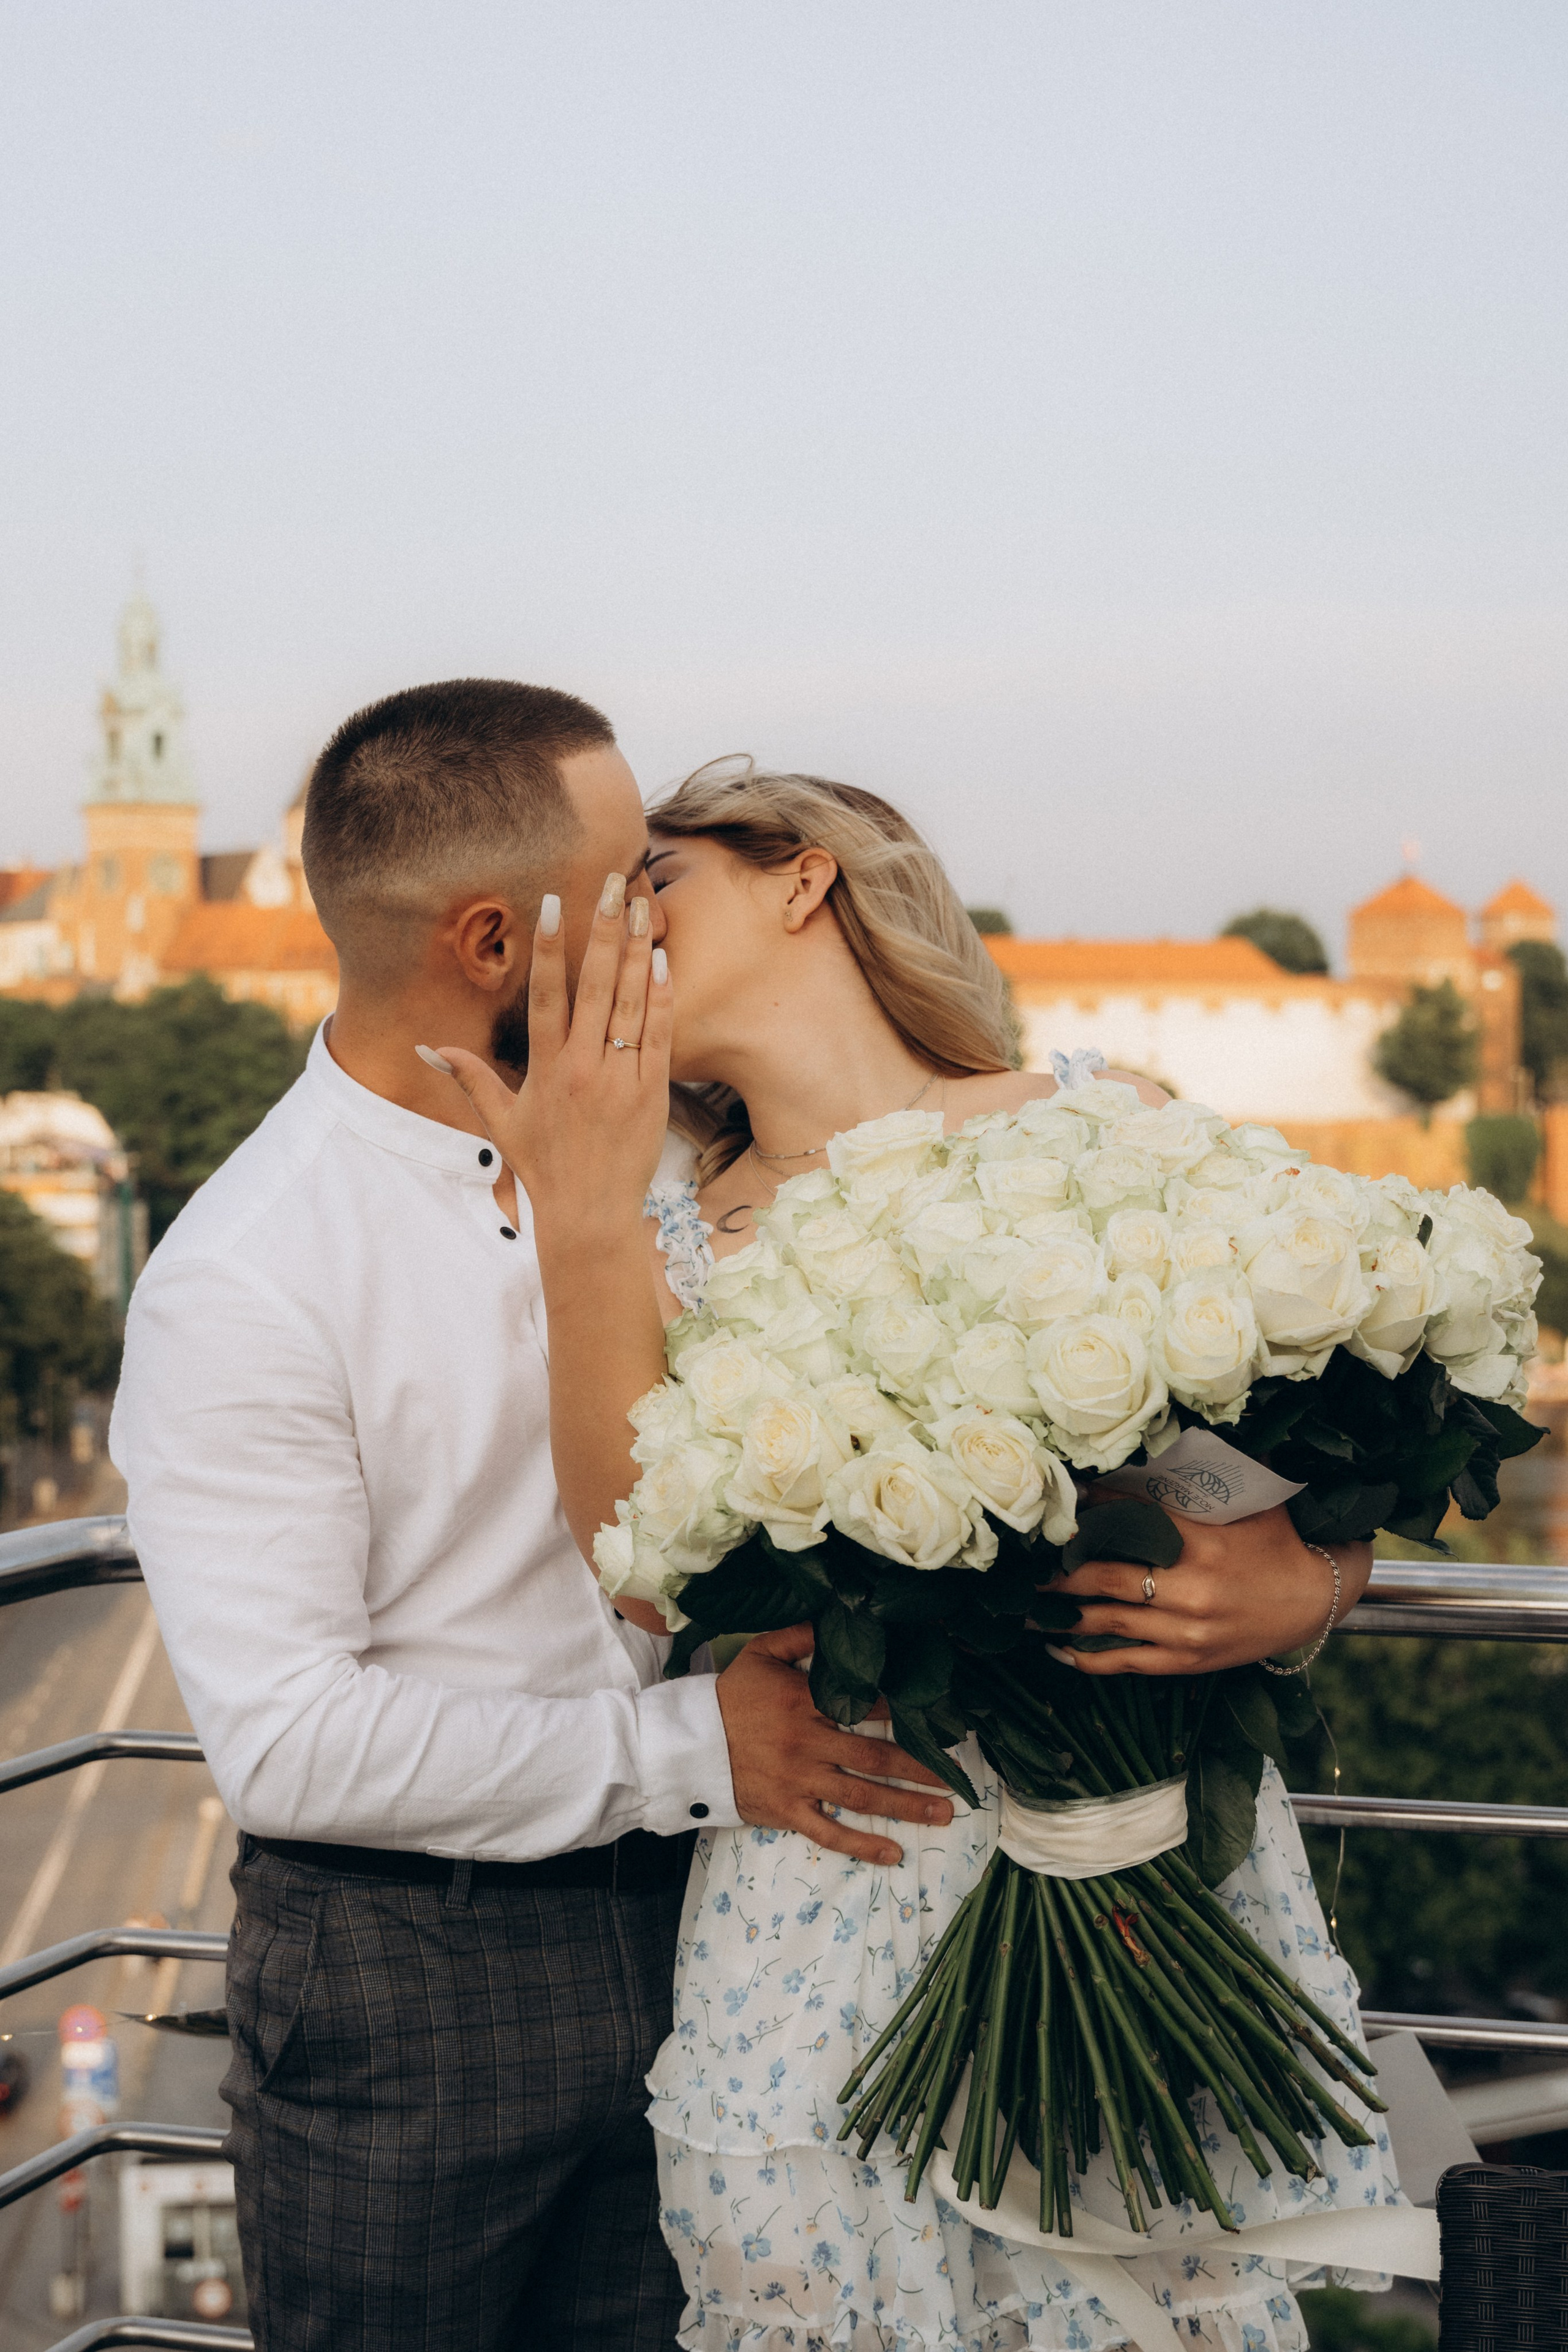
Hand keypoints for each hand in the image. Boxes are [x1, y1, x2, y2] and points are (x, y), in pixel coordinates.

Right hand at [436, 877, 672, 1234]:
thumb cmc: (543, 1167)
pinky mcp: (652, 1092)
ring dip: (638, 950)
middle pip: (593, 986)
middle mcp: (582, 1067)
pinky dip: (661, 996)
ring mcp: (620, 1078)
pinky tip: (663, 960)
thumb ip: (469, 1078)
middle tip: (613, 883)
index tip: (553, 903)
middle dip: (603, 930)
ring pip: (630, 1002)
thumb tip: (424, 1050)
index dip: (549, 947)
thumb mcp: (501, 1122)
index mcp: (545, 1069)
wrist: (590, 1214)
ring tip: (643, 906)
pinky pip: (658, 1034)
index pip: (545, 995)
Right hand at [717, 1624, 954, 1866]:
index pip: (868, 1706)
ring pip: (862, 1796)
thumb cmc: (729, 1697)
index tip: (938, 1721)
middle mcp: (810, 1743)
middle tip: (957, 1778)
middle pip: (876, 1756)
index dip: (906, 1713)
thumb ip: (799, 1637)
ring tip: (943, 1814)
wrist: (689, 1744)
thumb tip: (833, 1618)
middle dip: (920, 1768)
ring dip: (907, 1806)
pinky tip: (893, 1854)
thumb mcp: (760, 1654)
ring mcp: (800, 1781)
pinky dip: (862, 1846)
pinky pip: (830, 1832)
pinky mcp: (788, 1811)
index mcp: (806, 1702)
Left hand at [1057, 1503, 1371, 1675]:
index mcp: (1201, 1543)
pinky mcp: (1187, 1660)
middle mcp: (1189, 1589)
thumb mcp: (1247, 1505)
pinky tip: (1057, 1650)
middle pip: (1105, 1576)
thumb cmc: (1276, 1544)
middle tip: (1026, 1565)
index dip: (1090, 1511)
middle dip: (1060, 1571)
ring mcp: (1186, 1630)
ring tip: (1029, 1606)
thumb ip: (1203, 1483)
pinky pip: (1127, 1662)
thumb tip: (1163, 1445)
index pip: (1130, 1520)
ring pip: (1108, 1620)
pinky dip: (1089, 1659)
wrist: (1314, 1600)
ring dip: (1062, 1613)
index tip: (1061, 1505)